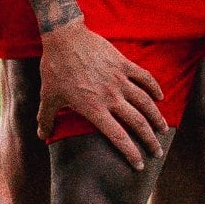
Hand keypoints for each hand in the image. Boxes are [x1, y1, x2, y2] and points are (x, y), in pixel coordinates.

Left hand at [32, 22, 167, 166]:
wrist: (64, 38)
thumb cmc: (55, 69)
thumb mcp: (47, 96)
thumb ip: (45, 119)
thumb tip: (42, 136)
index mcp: (94, 109)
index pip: (118, 137)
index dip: (131, 153)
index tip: (139, 165)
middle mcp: (110, 97)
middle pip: (138, 123)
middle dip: (150, 141)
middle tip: (157, 152)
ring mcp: (119, 79)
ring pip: (145, 102)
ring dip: (157, 118)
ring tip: (163, 129)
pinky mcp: (123, 64)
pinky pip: (144, 77)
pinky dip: (155, 88)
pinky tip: (160, 97)